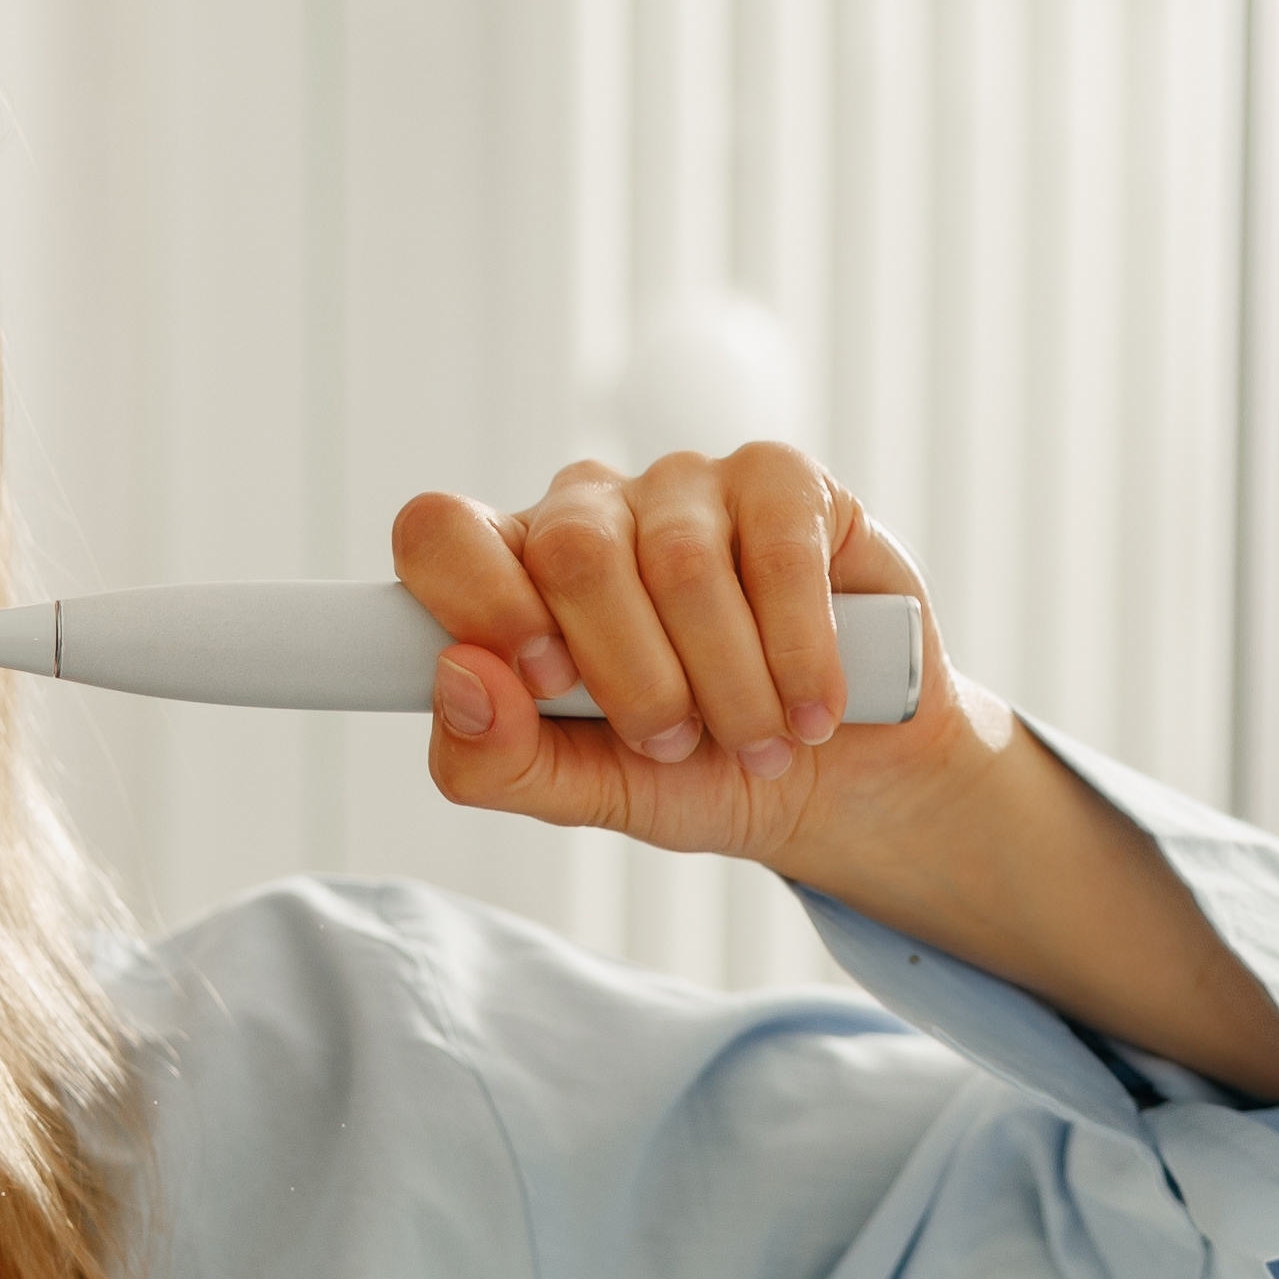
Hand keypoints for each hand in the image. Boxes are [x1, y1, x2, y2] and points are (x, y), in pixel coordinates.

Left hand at [392, 445, 1006, 879]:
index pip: (440, 532)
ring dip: (728, 685)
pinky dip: (798, 652)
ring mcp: (687, 486)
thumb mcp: (590, 796)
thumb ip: (498, 759)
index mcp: (516, 575)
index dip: (479, 600)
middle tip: (676, 744)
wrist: (838, 786)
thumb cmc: (700, 776)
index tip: (547, 684)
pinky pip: (777, 551)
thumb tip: (457, 678)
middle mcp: (590, 512)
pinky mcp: (784, 482)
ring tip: (762, 742)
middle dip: (633, 676)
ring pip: (679, 561)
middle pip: (573, 550)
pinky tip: (815, 705)